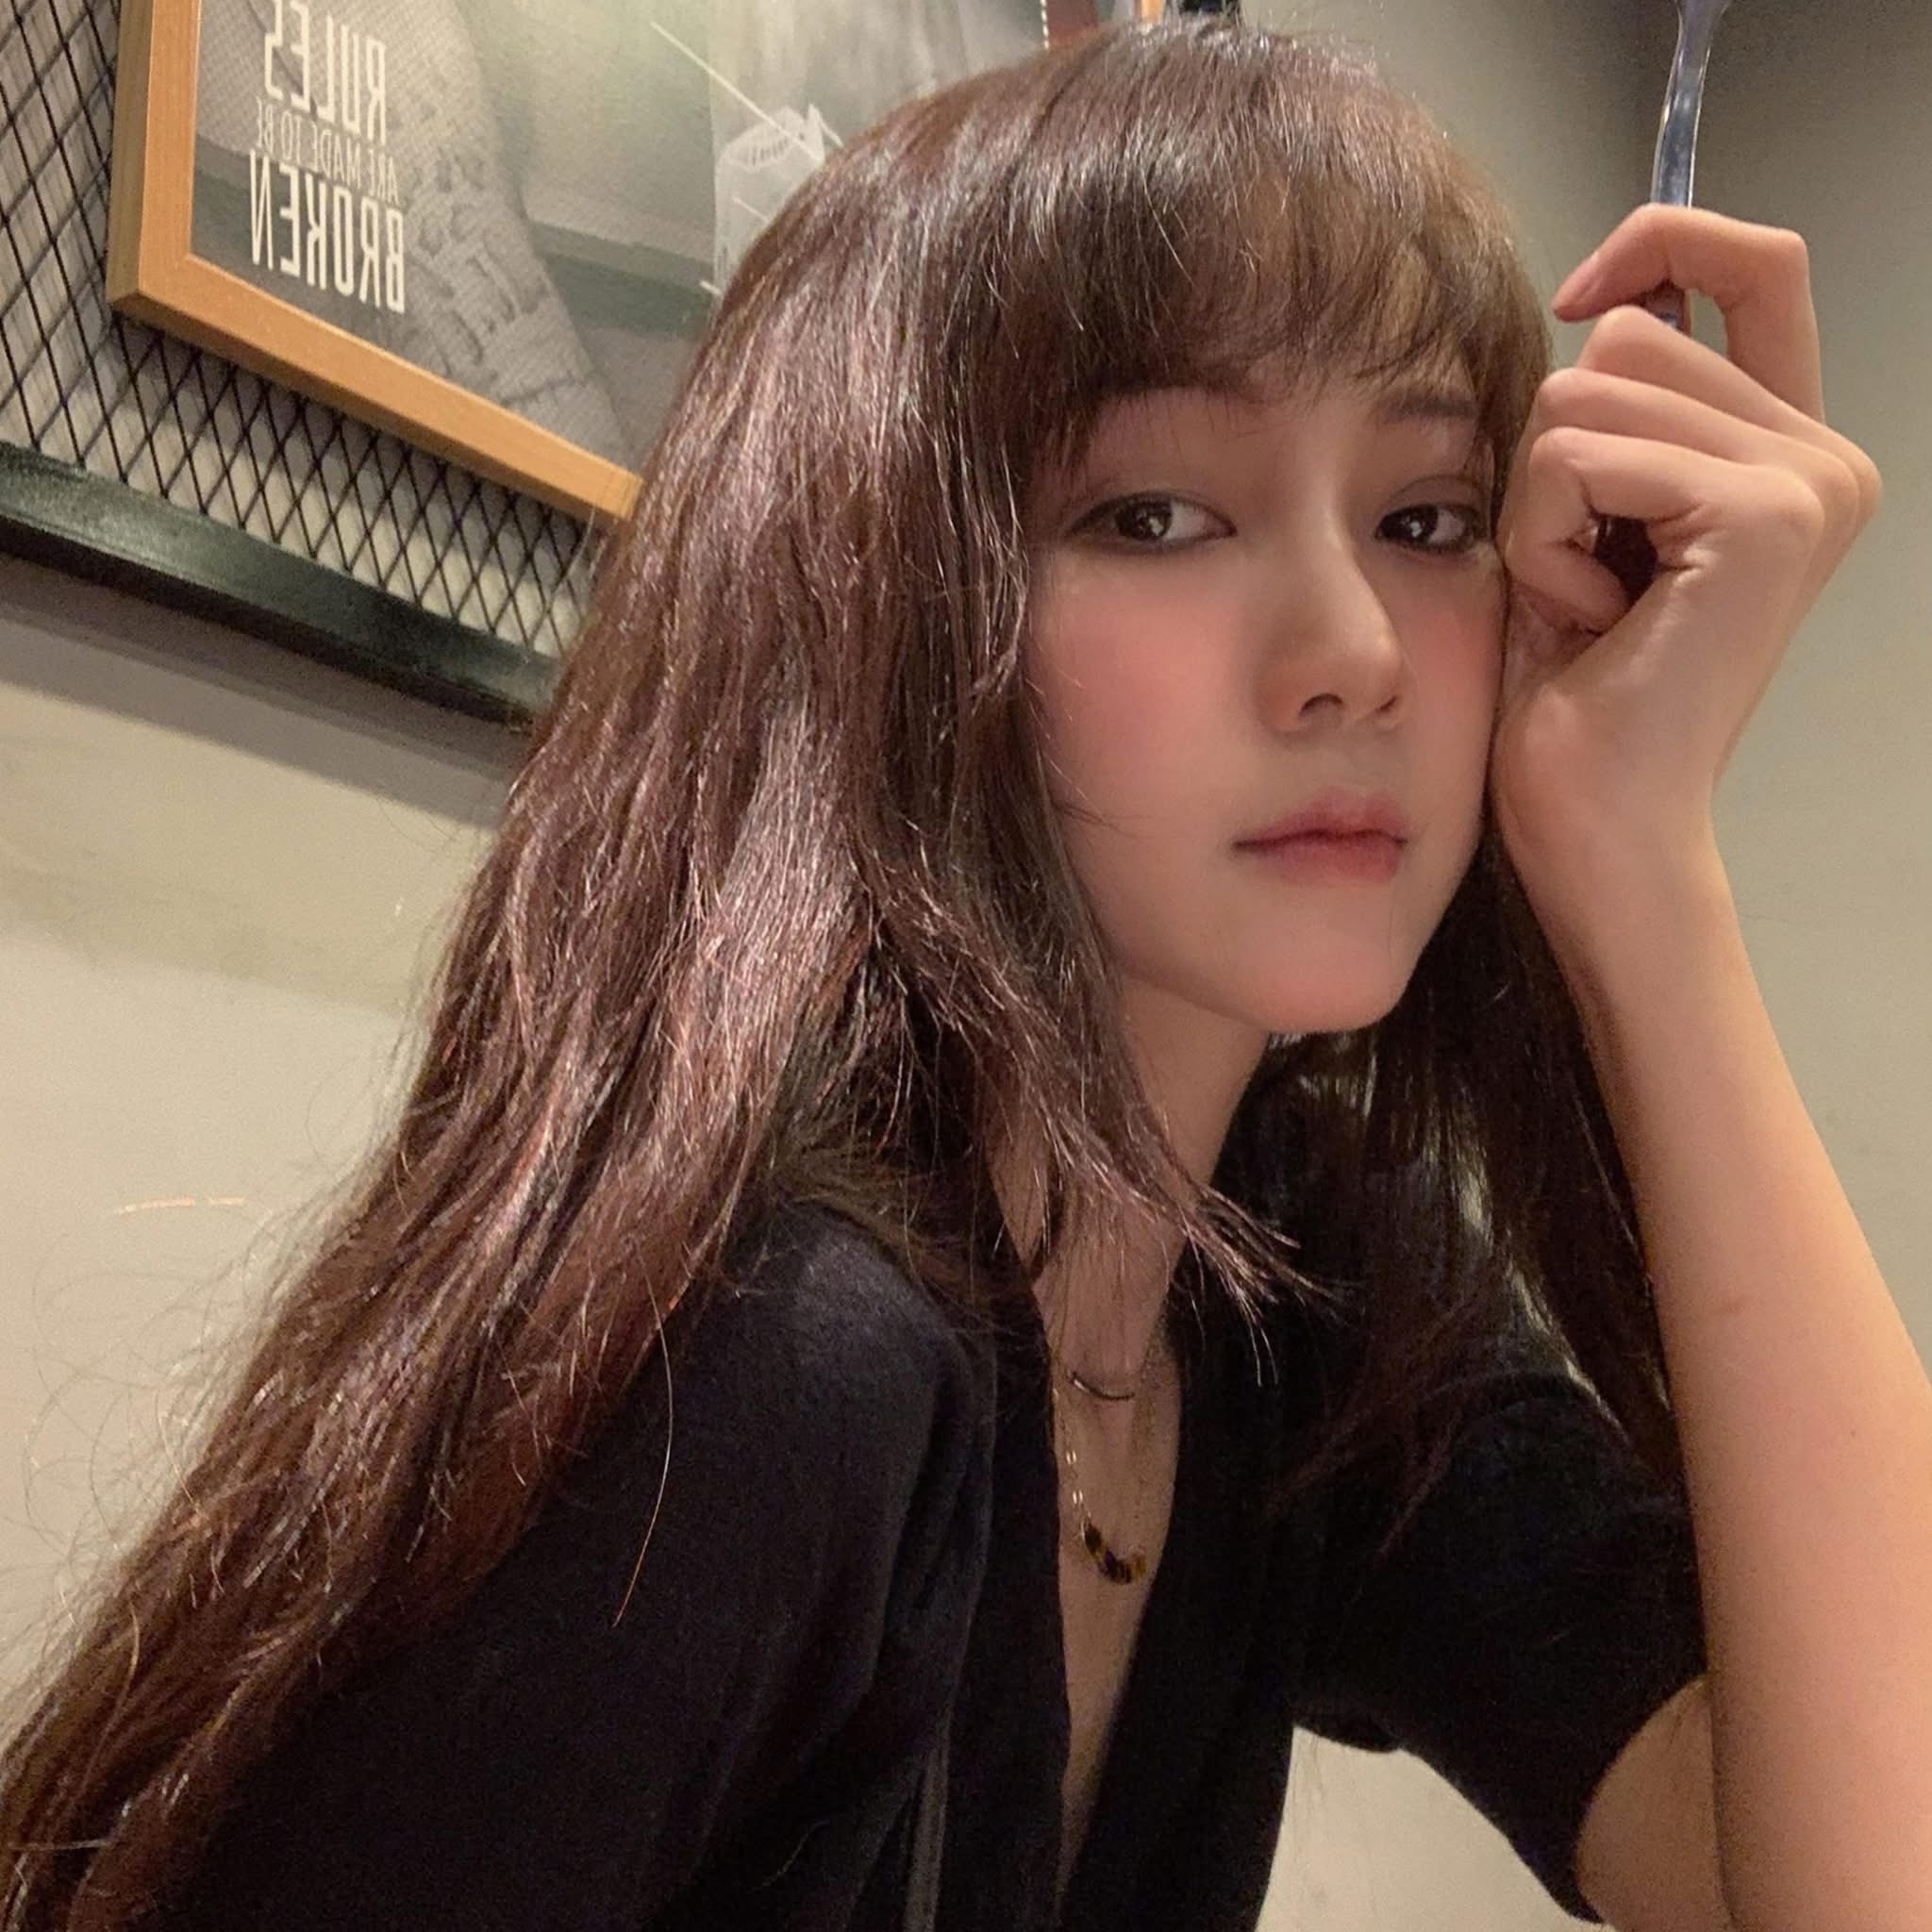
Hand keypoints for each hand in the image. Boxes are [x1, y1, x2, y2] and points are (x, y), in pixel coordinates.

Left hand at [1489, 205, 1882, 953]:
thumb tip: (1603, 298)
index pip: (1754, 265)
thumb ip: (1615, 414)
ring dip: (1541, 507)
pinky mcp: (1761, 515)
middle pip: (1629, 336)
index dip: (1661, 241)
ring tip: (1586, 603)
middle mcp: (1820, 456)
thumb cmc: (1577, 697)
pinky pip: (1577, 457)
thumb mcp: (1585, 522)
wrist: (1599, 826)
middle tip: (1585, 574)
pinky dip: (1542, 539)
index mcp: (1788, 453)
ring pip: (1586, 394)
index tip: (1575, 295)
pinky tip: (1588, 618)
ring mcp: (1804, 481)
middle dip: (1557, 456)